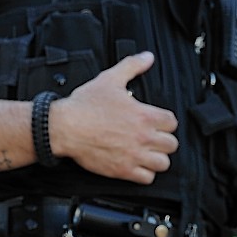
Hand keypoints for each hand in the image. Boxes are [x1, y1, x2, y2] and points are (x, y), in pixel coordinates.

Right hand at [52, 53, 178, 182]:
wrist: (64, 127)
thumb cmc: (84, 106)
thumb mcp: (110, 79)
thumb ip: (132, 66)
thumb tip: (147, 57)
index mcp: (144, 115)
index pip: (172, 122)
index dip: (165, 121)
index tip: (156, 122)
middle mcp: (143, 137)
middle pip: (171, 144)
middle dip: (163, 140)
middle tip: (152, 138)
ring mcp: (134, 155)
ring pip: (163, 163)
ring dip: (157, 158)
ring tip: (147, 153)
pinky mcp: (123, 170)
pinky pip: (147, 178)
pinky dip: (144, 174)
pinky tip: (136, 165)